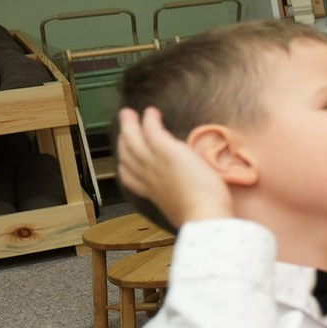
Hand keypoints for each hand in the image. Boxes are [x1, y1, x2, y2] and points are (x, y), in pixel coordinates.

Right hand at [114, 108, 231, 226]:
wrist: (204, 216)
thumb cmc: (203, 216)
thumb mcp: (183, 207)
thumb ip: (179, 197)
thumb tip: (189, 195)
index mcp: (152, 193)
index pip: (130, 178)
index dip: (125, 165)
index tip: (125, 156)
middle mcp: (148, 177)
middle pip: (126, 155)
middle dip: (122, 139)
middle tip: (124, 126)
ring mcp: (154, 163)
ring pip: (132, 139)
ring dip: (129, 124)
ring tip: (128, 113)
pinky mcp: (166, 151)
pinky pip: (151, 129)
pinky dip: (149, 119)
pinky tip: (151, 111)